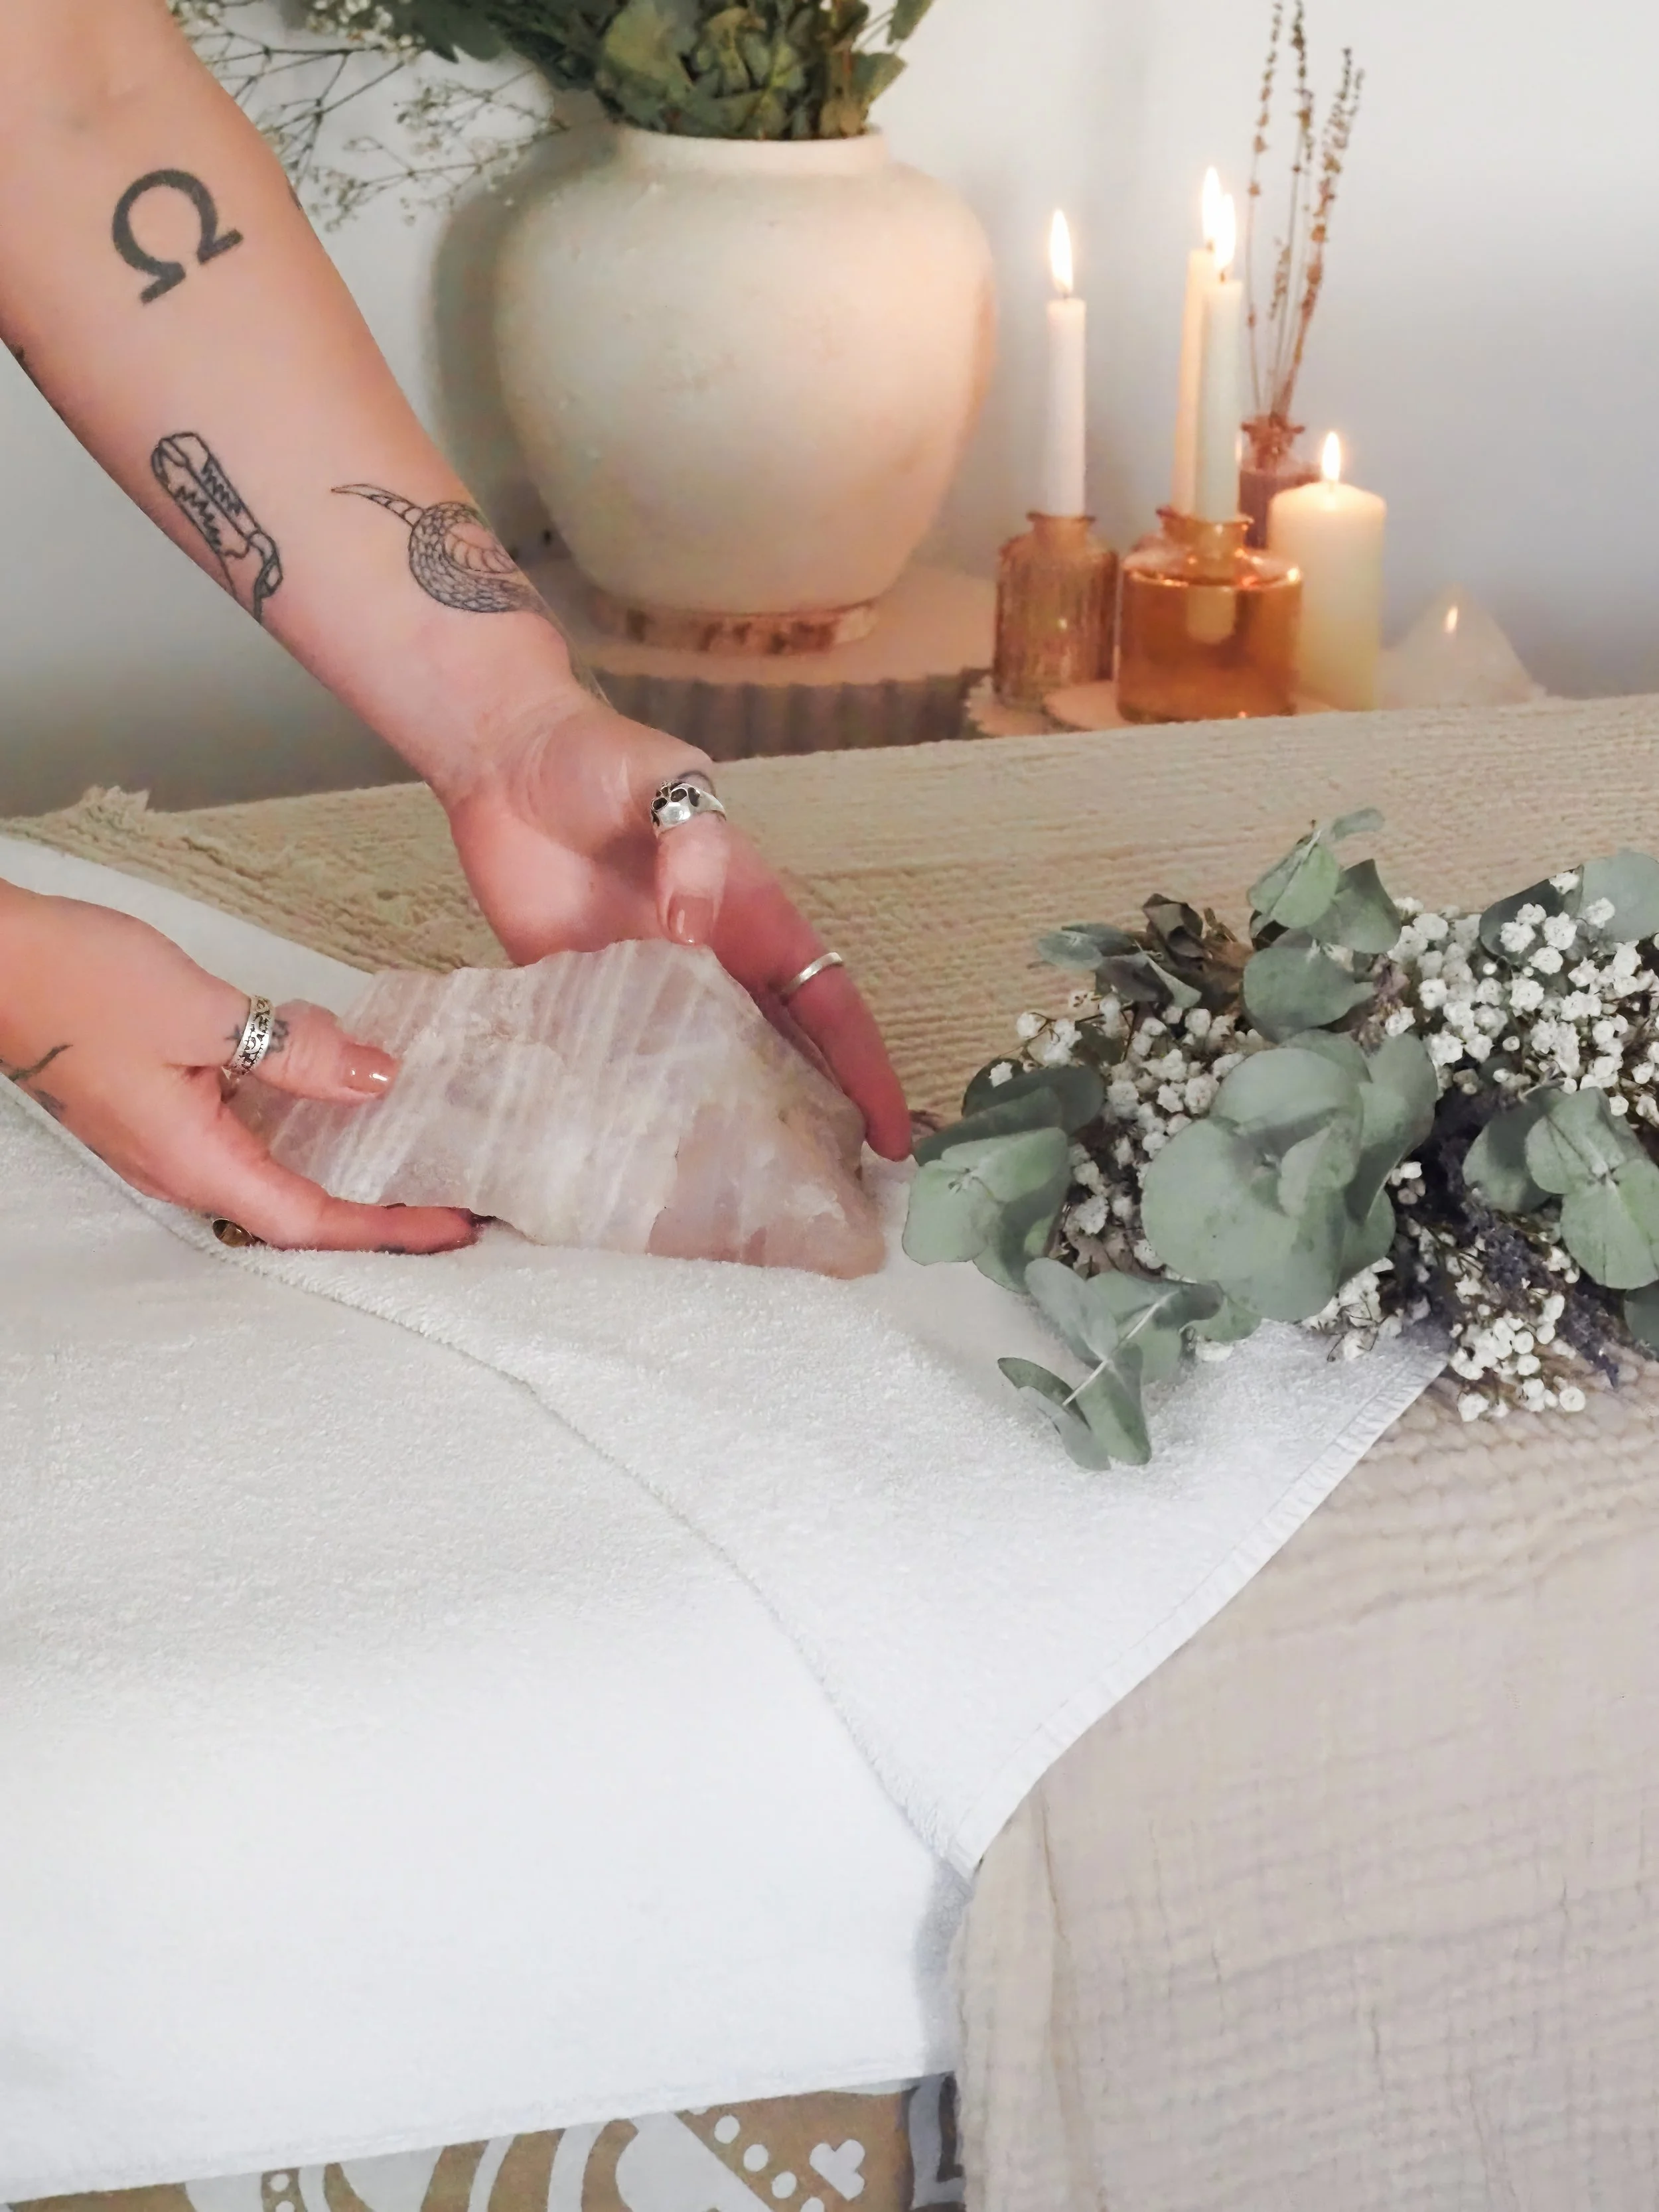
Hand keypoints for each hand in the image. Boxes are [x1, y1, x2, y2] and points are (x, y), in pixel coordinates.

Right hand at [0, 890, 474, 1252]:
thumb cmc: (74, 982)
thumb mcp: (203, 1013)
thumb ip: (295, 1053)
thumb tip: (376, 1079)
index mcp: (192, 1159)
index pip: (309, 1219)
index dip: (388, 1228)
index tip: (454, 1225)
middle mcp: (181, 1162)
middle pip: (298, 1205)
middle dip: (377, 1204)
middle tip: (452, 1191)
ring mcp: (168, 1133)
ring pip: (275, 1161)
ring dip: (344, 1155)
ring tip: (416, 1142)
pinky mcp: (162, 1098)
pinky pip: (247, 1120)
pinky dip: (302, 1109)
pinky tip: (340, 1077)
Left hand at [442, 689, 912, 1159]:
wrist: (499, 758)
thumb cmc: (599, 758)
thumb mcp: (666, 782)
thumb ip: (690, 851)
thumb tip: (693, 934)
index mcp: (753, 918)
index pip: (830, 1008)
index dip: (866, 1072)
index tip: (892, 1141)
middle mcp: (712, 966)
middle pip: (782, 1058)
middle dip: (814, 1124)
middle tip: (831, 1203)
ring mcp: (649, 989)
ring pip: (703, 1077)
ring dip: (725, 1133)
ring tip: (746, 1210)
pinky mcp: (582, 1000)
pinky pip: (618, 1067)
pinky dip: (632, 1113)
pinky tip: (636, 1166)